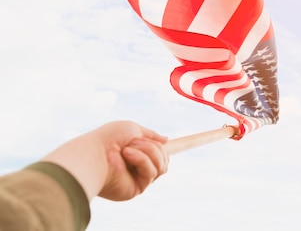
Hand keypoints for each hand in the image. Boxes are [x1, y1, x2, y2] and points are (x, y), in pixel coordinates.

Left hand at [42, 121, 168, 200]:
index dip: (169, 147)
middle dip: (153, 147)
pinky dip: (142, 160)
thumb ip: (150, 135)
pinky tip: (127, 156)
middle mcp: (138, 166)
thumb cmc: (107, 139)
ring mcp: (139, 178)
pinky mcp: (137, 188)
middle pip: (165, 158)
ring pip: (162, 165)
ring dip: (148, 152)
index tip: (191, 138)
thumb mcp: (132, 129)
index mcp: (137, 152)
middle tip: (134, 142)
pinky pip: (153, 172)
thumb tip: (166, 140)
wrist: (93, 154)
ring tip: (128, 149)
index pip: (159, 151)